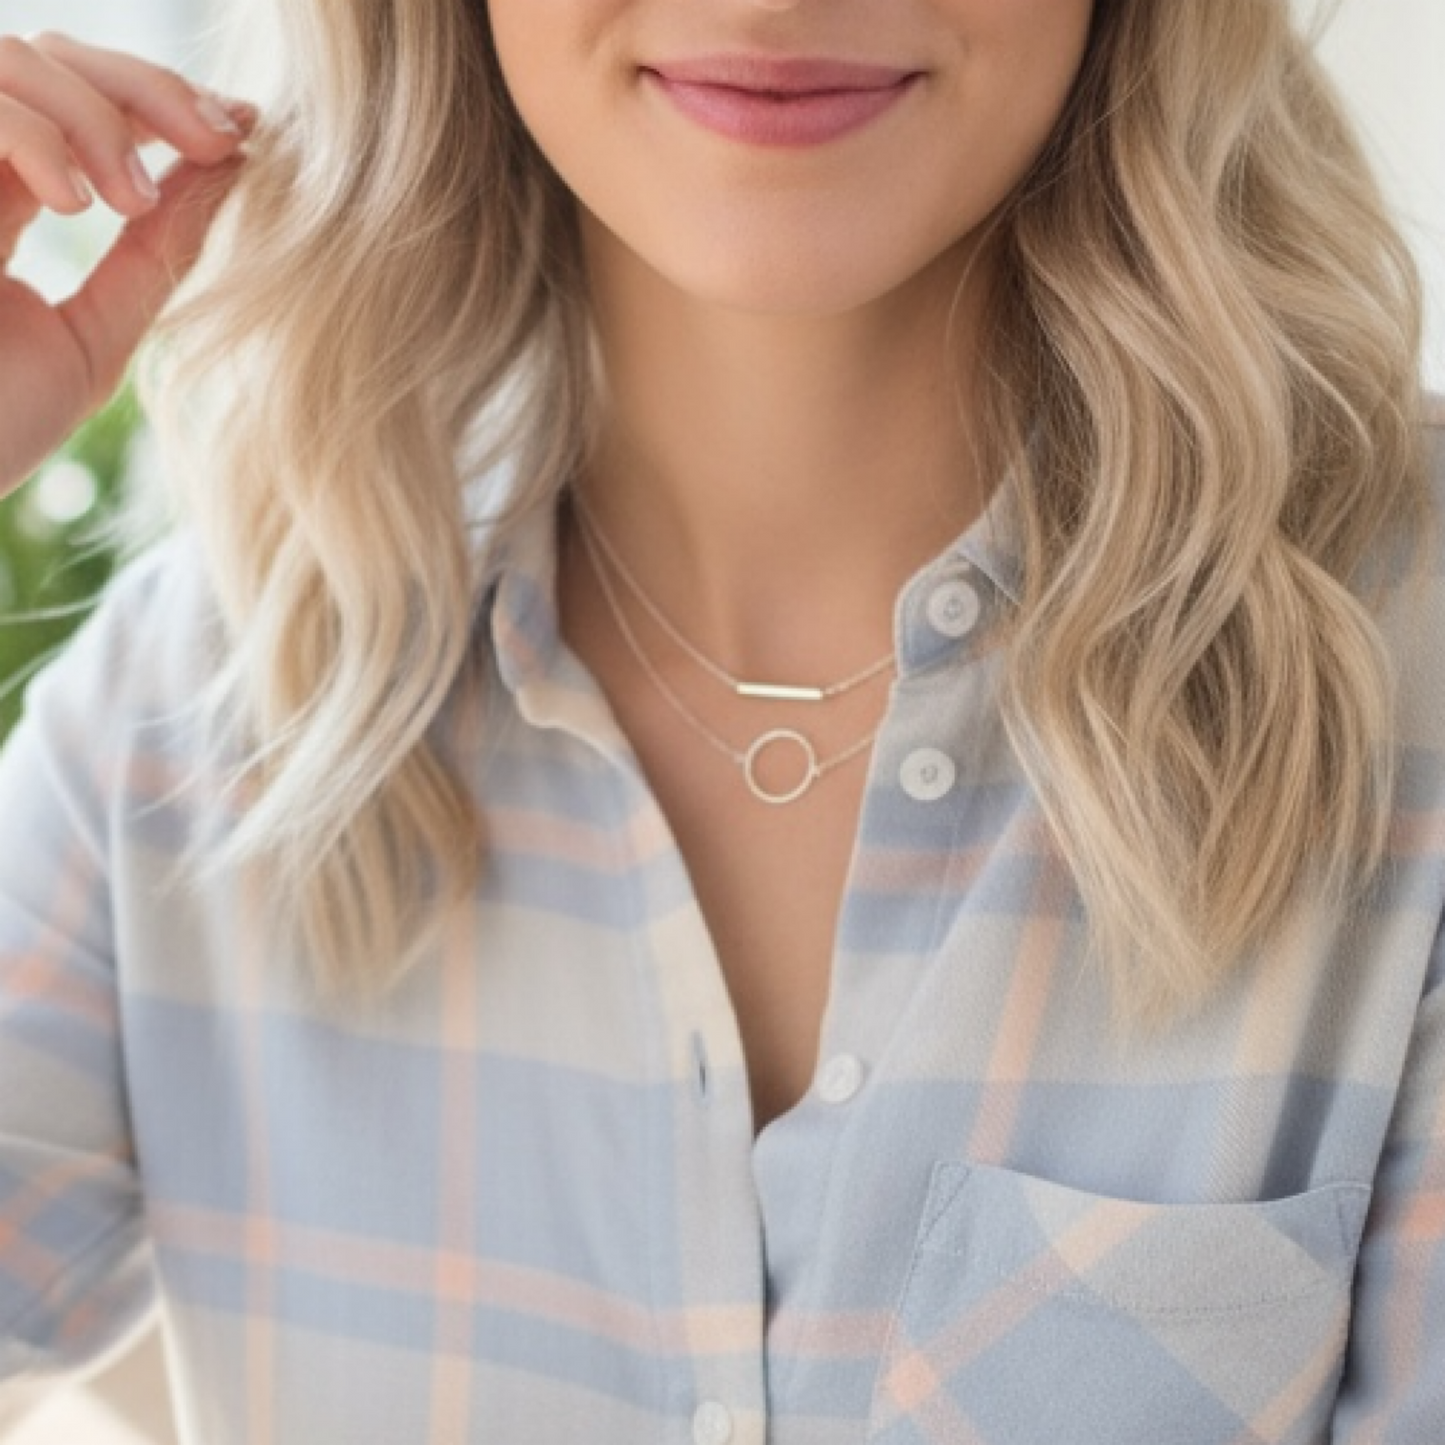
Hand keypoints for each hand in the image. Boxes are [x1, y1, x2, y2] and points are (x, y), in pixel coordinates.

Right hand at [0, 30, 257, 495]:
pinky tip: (75, 201)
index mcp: (5, 197)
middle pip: (51, 55)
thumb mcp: (97, 336)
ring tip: (132, 201)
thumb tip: (235, 169)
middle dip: (148, 86)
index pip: (83, 100)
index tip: (242, 132)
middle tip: (216, 143)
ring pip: (12, 59)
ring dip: (96, 113)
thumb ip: (157, 255)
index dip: (164, 99)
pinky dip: (34, 132)